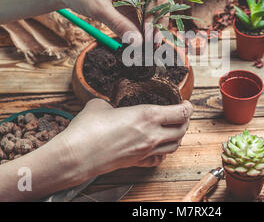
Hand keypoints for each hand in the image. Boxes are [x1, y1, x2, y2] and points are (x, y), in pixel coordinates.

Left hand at [50, 0, 167, 43]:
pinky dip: (141, 31)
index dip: (154, 16)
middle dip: (156, 24)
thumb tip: (137, 42)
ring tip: (149, 48)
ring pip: (150, 13)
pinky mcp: (128, 4)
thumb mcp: (97, 7)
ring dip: (151, 30)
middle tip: (154, 44)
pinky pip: (140, 18)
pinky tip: (141, 43)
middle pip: (156, 3)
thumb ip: (118, 24)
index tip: (150, 36)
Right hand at [56, 99, 191, 181]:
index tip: (186, 102)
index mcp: (147, 116)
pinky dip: (164, 152)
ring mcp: (146, 151)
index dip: (187, 106)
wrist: (76, 155)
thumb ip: (111, 103)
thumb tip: (109, 106)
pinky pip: (159, 158)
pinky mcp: (137, 162)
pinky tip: (159, 147)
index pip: (181, 112)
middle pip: (182, 130)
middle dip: (185, 120)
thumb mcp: (100, 105)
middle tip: (182, 114)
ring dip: (178, 136)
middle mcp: (151, 135)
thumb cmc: (87, 129)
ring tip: (173, 128)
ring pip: (174, 145)